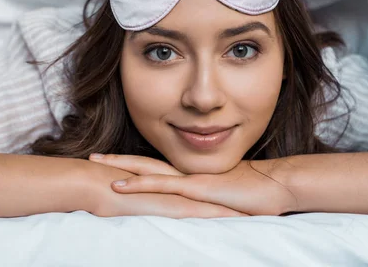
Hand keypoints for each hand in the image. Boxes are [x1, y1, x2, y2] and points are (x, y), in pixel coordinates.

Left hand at [88, 154, 297, 215]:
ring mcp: (189, 179)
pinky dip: (139, 184)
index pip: (155, 167)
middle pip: (144, 163)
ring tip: (96, 164)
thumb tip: (197, 210)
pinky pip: (162, 186)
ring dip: (120, 167)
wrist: (274, 187)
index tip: (111, 163)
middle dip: (117, 160)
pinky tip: (120, 185)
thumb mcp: (223, 200)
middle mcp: (185, 172)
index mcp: (190, 175)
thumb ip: (206, 202)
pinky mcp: (195, 188)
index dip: (133, 164)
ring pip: (147, 170)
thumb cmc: (253, 196)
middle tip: (92, 156)